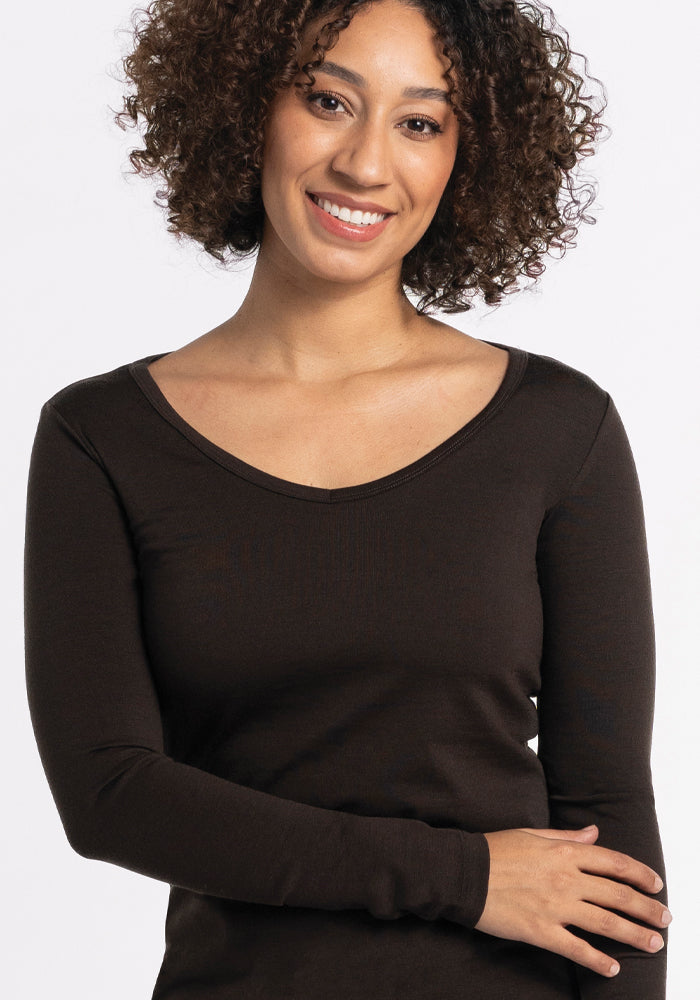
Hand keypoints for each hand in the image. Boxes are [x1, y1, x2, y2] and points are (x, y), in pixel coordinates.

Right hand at [474, 825, 671, 976]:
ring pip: (606, 923)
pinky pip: (576, 948)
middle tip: (665, 919)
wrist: (464, 872)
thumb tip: (594, 834)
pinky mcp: (541, 930)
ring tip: (654, 944)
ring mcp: (555, 906)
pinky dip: (597, 961)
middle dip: (647, 908)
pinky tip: (612, 968)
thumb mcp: (532, 834)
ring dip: (634, 935)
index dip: (640, 874)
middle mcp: (566, 879)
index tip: (656, 884)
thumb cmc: (495, 850)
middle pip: (618, 895)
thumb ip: (566, 836)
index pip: (614, 863)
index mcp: (565, 852)